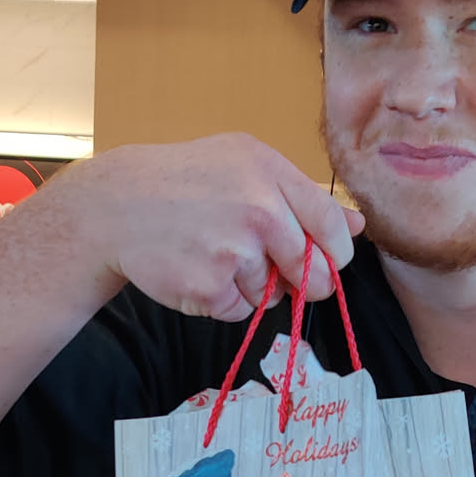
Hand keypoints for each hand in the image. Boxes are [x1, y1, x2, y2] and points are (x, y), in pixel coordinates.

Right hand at [71, 134, 364, 323]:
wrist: (116, 206)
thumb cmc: (185, 183)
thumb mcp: (244, 166)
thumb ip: (303, 197)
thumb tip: (359, 224)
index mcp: (270, 173)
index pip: (332, 226)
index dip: (335, 254)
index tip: (327, 262)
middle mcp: (259, 210)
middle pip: (311, 272)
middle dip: (302, 283)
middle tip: (272, 271)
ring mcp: (234, 251)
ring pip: (272, 294)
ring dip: (253, 288)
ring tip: (214, 255)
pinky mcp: (211, 287)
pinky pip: (239, 310)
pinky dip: (223, 301)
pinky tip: (197, 271)